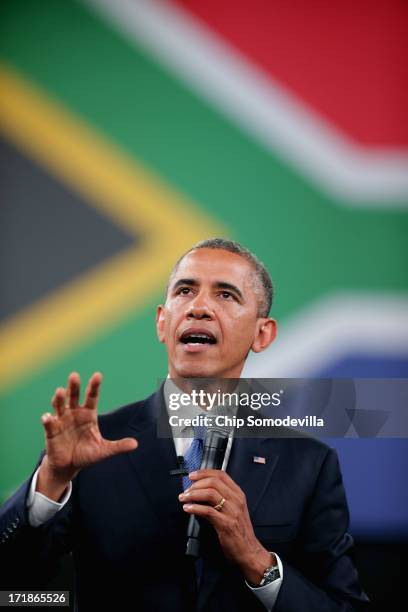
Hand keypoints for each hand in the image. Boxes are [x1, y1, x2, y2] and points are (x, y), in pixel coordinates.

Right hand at [37, 372, 137, 499]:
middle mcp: (74, 413)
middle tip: (74, 375)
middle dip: (74, 386)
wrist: (69, 466)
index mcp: (88, 415)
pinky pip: (49, 423)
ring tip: (60, 392)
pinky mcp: (51, 431)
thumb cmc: (87, 454)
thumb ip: (118, 446)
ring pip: (60, 406)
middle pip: (74, 396)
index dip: (94, 386)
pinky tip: (47, 417)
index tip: (97, 375)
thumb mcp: (104, 451)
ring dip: (59, 399)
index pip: (92, 397)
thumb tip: (136, 444)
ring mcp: (62, 421)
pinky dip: (47, 420)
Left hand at [179, 469, 273, 583]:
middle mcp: (236, 500)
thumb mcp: (234, 509)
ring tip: (184, 498)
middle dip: (196, 484)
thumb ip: (222, 498)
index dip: (204, 473)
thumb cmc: (239, 531)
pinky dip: (195, 508)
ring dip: (193, 494)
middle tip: (186, 490)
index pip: (221, 475)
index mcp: (238, 494)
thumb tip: (201, 490)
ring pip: (210, 494)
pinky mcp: (226, 524)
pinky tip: (188, 509)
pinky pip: (208, 511)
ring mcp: (232, 511)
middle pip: (213, 482)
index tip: (192, 475)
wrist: (249, 551)